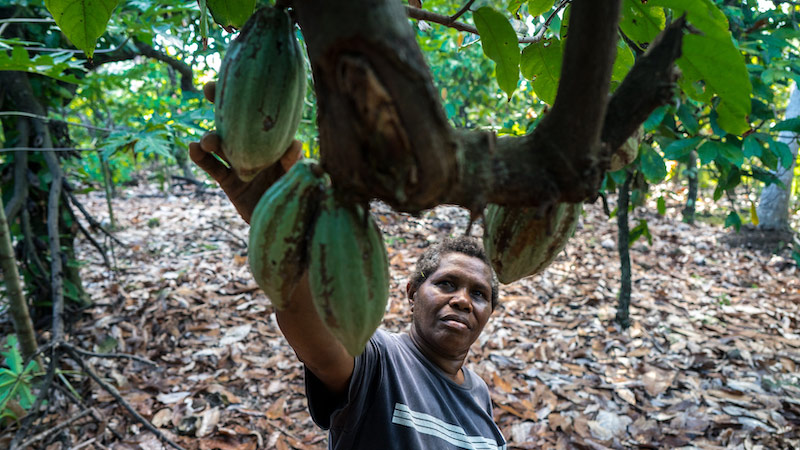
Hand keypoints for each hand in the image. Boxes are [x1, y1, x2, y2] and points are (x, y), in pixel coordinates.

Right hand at [189, 81, 302, 223]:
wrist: (286, 230)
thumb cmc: (298, 199)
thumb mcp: (299, 179)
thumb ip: (295, 162)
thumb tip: (296, 143)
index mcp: (275, 143)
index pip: (263, 115)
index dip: (250, 97)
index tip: (238, 79)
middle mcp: (256, 149)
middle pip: (236, 122)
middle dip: (222, 104)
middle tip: (209, 89)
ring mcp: (240, 164)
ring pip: (221, 144)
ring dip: (212, 137)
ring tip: (209, 141)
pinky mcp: (230, 183)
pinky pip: (212, 168)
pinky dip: (201, 158)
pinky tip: (193, 148)